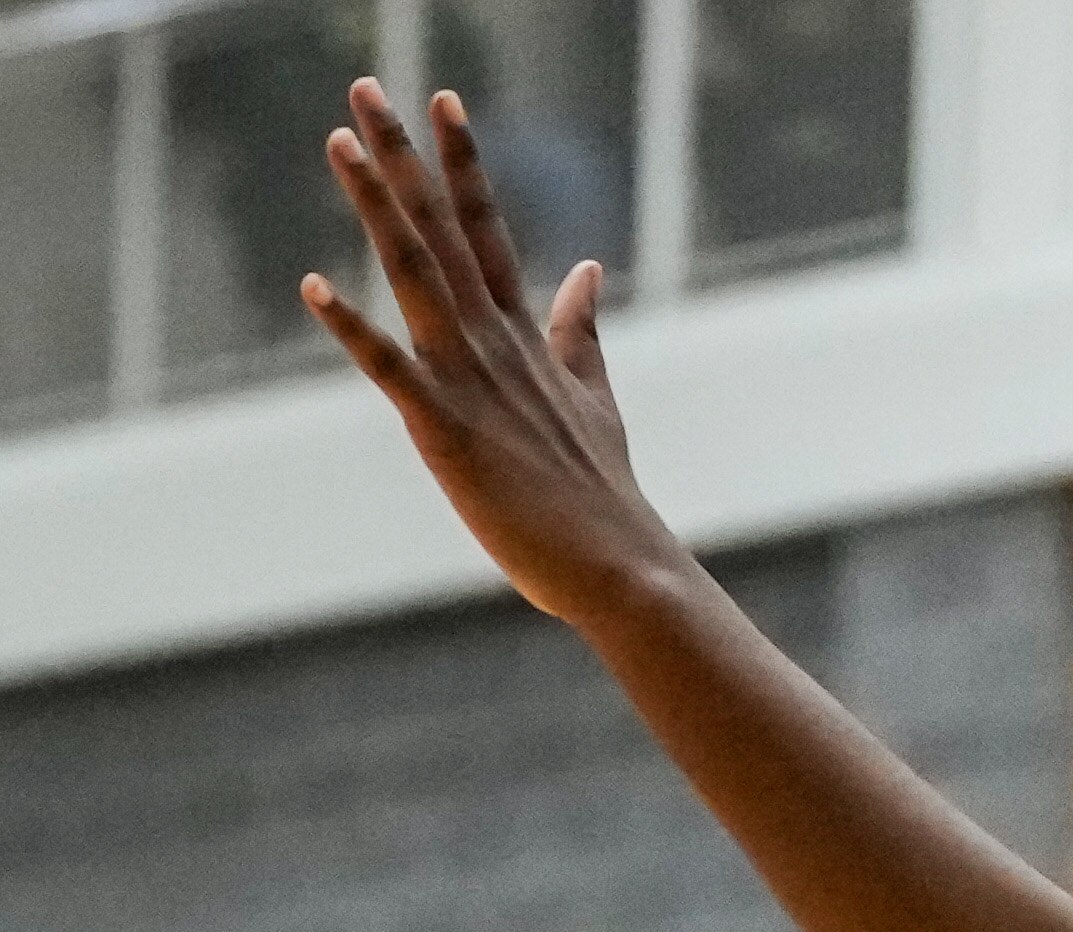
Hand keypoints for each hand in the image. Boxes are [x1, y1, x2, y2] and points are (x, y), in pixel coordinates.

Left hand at [304, 80, 679, 623]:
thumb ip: (581, 332)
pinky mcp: (447, 432)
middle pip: (442, 230)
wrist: (623, 568)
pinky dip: (354, 330)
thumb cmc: (603, 498)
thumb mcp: (596, 399)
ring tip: (341, 142)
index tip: (440, 99)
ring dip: (377, 206)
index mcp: (524, 337)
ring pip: (416, 276)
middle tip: (365, 87)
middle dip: (403, 156)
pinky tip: (314, 287)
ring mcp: (471, 383)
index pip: (487, 229)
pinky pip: (392, 371)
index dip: (461, 162)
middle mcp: (495, 344)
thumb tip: (590, 269)